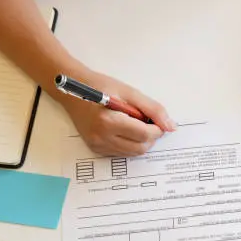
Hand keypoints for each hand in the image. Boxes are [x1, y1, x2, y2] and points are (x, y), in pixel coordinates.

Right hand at [59, 71, 175, 155]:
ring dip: (141, 142)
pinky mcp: (96, 149)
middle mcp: (101, 137)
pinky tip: (125, 130)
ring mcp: (97, 145)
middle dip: (151, 137)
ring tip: (136, 125)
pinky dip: (130, 144)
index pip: (144, 134)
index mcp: (109, 121)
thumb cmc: (100, 87)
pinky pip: (122, 153)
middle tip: (149, 123)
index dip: (157, 129)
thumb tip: (170, 126)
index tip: (158, 121)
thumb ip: (152, 109)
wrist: (71, 90)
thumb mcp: (129, 92)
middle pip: (140, 147)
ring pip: (133, 153)